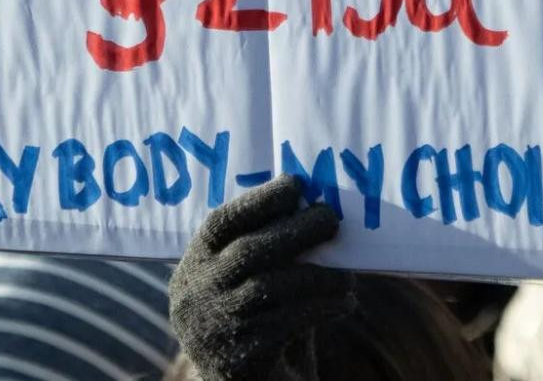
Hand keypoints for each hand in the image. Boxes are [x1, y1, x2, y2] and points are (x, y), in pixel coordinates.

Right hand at [169, 175, 355, 380]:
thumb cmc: (256, 327)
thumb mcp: (247, 287)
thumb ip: (268, 253)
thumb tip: (313, 207)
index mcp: (193, 268)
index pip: (219, 224)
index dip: (257, 201)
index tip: (294, 185)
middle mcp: (196, 296)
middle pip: (247, 252)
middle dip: (294, 231)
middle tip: (331, 219)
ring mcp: (214, 328)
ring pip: (270, 287)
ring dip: (317, 275)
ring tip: (349, 275)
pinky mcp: (240, 358)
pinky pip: (288, 322)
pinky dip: (322, 308)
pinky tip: (345, 303)